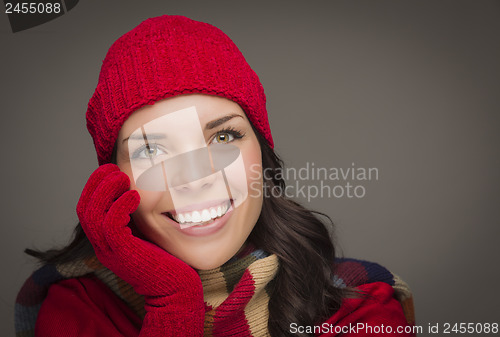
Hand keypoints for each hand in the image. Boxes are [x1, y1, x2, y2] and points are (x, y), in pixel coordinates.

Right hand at [77, 164, 203, 334]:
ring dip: (106, 191)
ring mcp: (110, 251)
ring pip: (93, 215)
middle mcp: (102, 246)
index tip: (109, 170)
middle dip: (95, 184)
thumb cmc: (164, 260)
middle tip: (113, 169)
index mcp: (105, 241)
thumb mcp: (144, 234)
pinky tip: (135, 196)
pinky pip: (111, 225)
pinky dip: (120, 205)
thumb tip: (136, 191)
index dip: (93, 187)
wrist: (174, 289)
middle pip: (84, 209)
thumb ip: (135, 218)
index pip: (86, 209)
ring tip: (122, 177)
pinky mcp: (123, 254)